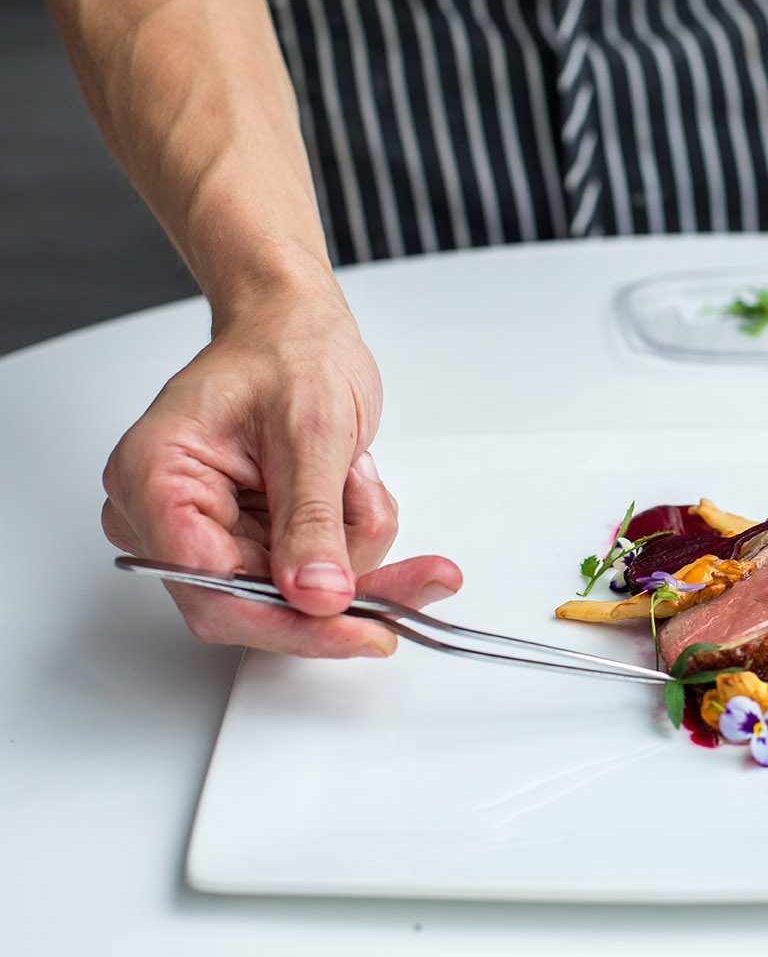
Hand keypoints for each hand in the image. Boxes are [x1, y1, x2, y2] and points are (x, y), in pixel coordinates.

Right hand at [102, 289, 460, 656]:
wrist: (298, 327)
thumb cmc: (289, 350)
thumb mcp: (314, 430)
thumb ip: (313, 519)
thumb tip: (318, 595)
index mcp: (155, 479)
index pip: (214, 591)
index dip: (293, 623)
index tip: (365, 630)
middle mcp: (167, 515)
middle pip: (256, 603)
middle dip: (344, 585)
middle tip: (424, 579)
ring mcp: (208, 529)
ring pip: (294, 593)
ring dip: (352, 546)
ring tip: (359, 477)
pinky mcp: (249, 536)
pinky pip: (311, 571)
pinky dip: (350, 537)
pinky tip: (355, 485)